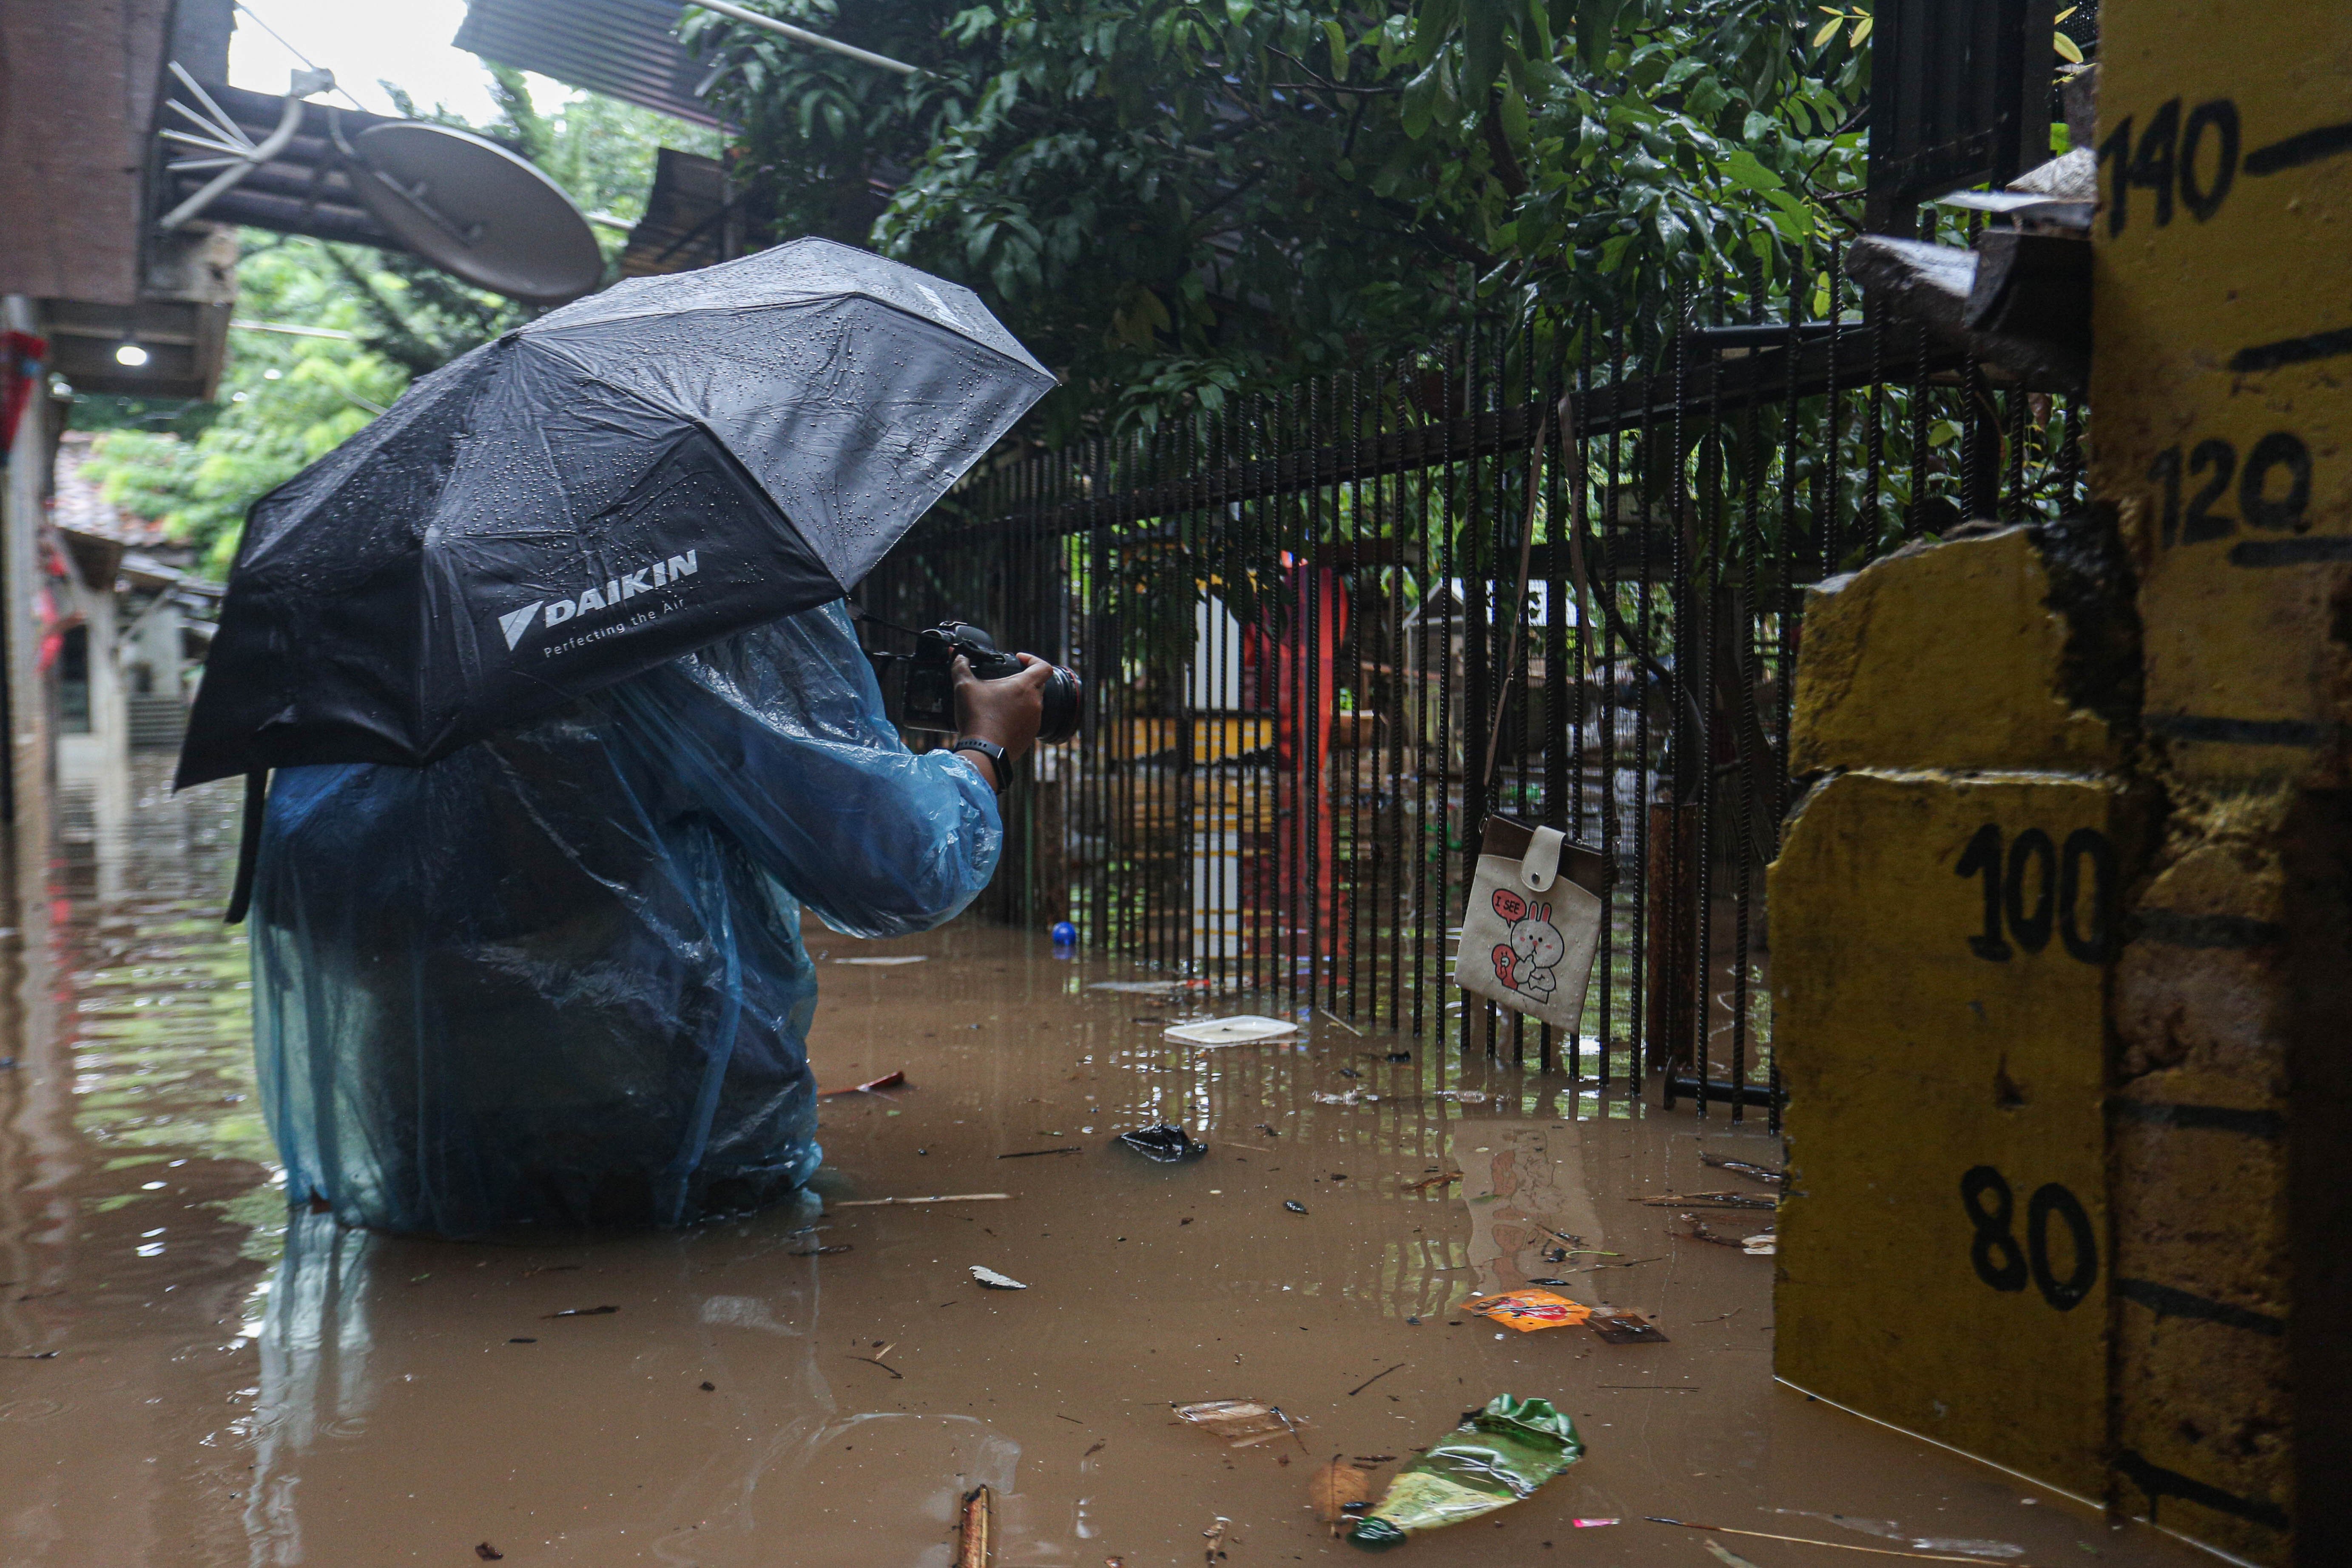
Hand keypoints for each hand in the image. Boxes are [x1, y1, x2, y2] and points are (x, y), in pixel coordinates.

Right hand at [952, 652, 1053, 787]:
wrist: (983, 752)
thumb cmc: (977, 717)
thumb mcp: (964, 687)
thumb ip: (961, 667)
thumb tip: (957, 656)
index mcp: (1025, 687)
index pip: (1043, 667)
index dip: (1033, 659)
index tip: (1019, 659)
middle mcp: (1035, 703)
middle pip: (1037, 684)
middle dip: (1023, 679)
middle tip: (1004, 681)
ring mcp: (1035, 721)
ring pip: (1032, 704)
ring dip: (1019, 700)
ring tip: (999, 702)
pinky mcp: (1030, 736)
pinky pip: (1027, 721)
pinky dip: (1017, 717)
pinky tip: (1000, 719)